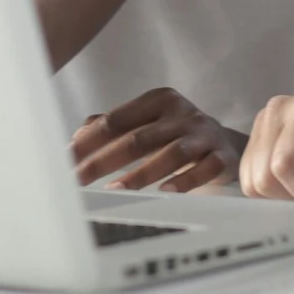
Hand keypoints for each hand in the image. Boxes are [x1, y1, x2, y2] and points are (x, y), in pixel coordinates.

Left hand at [71, 87, 245, 192]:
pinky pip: (204, 168)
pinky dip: (184, 180)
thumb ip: (113, 128)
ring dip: (142, 173)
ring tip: (116, 189)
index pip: (116, 120)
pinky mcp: (222, 155)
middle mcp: (182, 113)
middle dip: (104, 160)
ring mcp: (204, 134)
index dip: (88, 141)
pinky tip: (165, 193)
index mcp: (159, 100)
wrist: (228, 144)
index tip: (65, 160)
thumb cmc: (177, 135)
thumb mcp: (148, 124)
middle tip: (79, 179)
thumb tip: (75, 140)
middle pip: (138, 138)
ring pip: (172, 152)